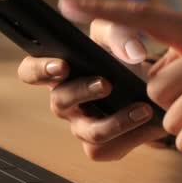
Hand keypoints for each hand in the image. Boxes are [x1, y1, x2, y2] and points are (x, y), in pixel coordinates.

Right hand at [16, 26, 167, 160]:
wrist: (151, 86)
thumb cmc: (121, 57)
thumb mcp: (117, 35)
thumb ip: (119, 34)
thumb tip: (132, 52)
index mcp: (58, 72)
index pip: (30, 72)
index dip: (39, 70)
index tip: (62, 65)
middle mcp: (65, 102)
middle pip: (59, 103)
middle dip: (82, 92)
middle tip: (105, 84)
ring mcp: (81, 127)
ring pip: (89, 132)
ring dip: (115, 121)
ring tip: (141, 108)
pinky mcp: (102, 147)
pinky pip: (109, 148)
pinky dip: (132, 135)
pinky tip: (148, 121)